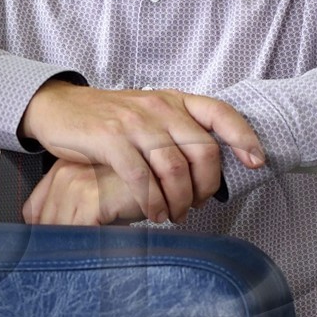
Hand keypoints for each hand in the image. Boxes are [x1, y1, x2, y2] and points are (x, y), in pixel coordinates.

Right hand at [20, 82, 263, 222]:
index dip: (244, 138)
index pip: (221, 113)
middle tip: (197, 205)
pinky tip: (153, 215)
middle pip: (202, 150)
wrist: (60, 108)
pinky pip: (141, 177)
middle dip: (206, 186)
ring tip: (175, 215)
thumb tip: (210, 163)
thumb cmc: (109, 119)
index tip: (257, 162)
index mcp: (174, 100)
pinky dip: (152, 202)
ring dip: (180, 200)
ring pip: (174, 168)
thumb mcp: (149, 114)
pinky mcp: (110, 139)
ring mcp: (134, 122)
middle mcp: (159, 107)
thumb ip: (177, 130)